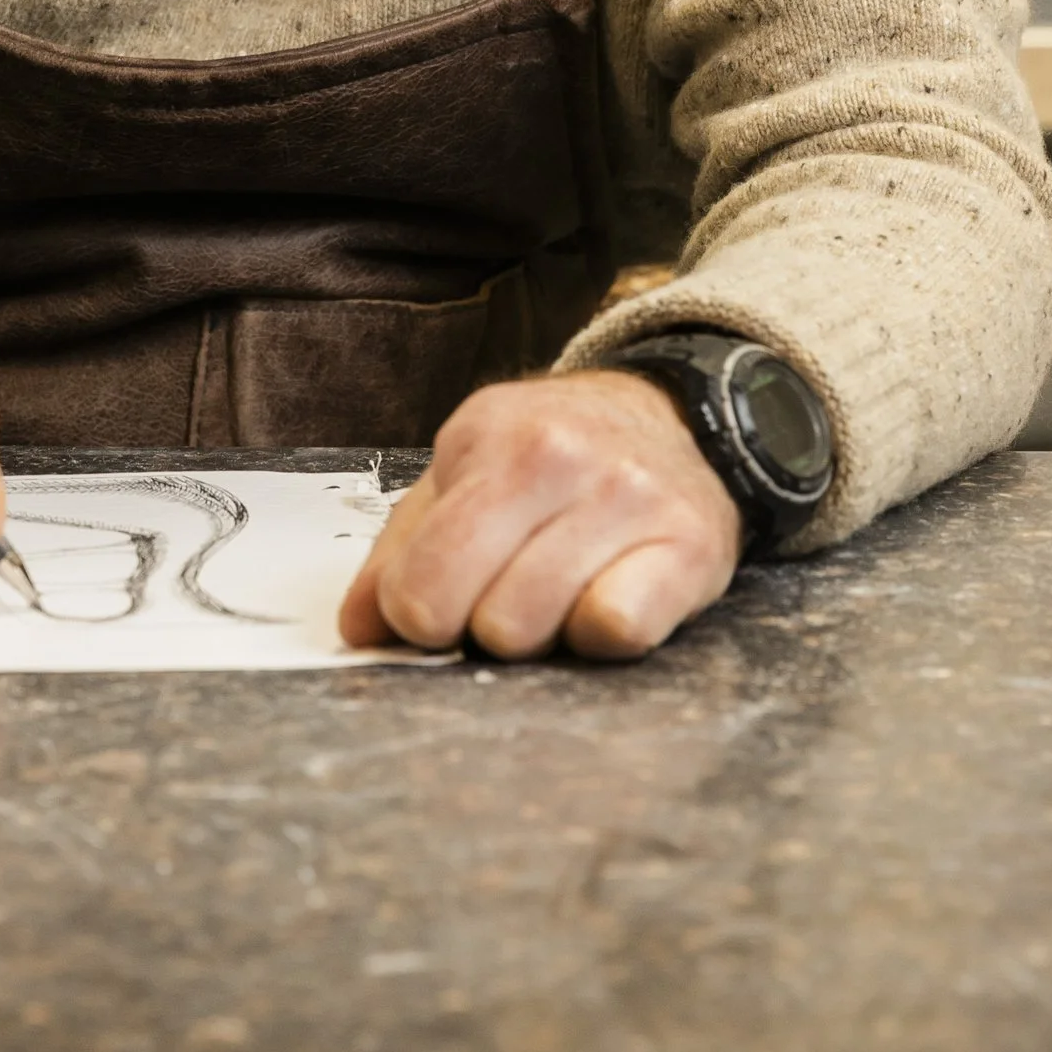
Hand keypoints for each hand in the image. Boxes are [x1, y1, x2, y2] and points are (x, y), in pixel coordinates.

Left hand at [339, 369, 739, 662]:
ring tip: (560, 589)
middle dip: (483, 627)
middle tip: (509, 591)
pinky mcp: (693, 546)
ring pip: (542, 630)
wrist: (673, 418)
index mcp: (490, 437)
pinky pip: (619, 630)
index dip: (421, 615)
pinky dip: (605, 633)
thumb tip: (359, 629)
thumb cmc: (550, 460)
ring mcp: (633, 498)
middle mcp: (563, 456)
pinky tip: (608, 597)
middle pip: (483, 619)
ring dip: (545, 633)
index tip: (441, 601)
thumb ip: (401, 553)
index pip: (422, 582)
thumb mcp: (462, 477)